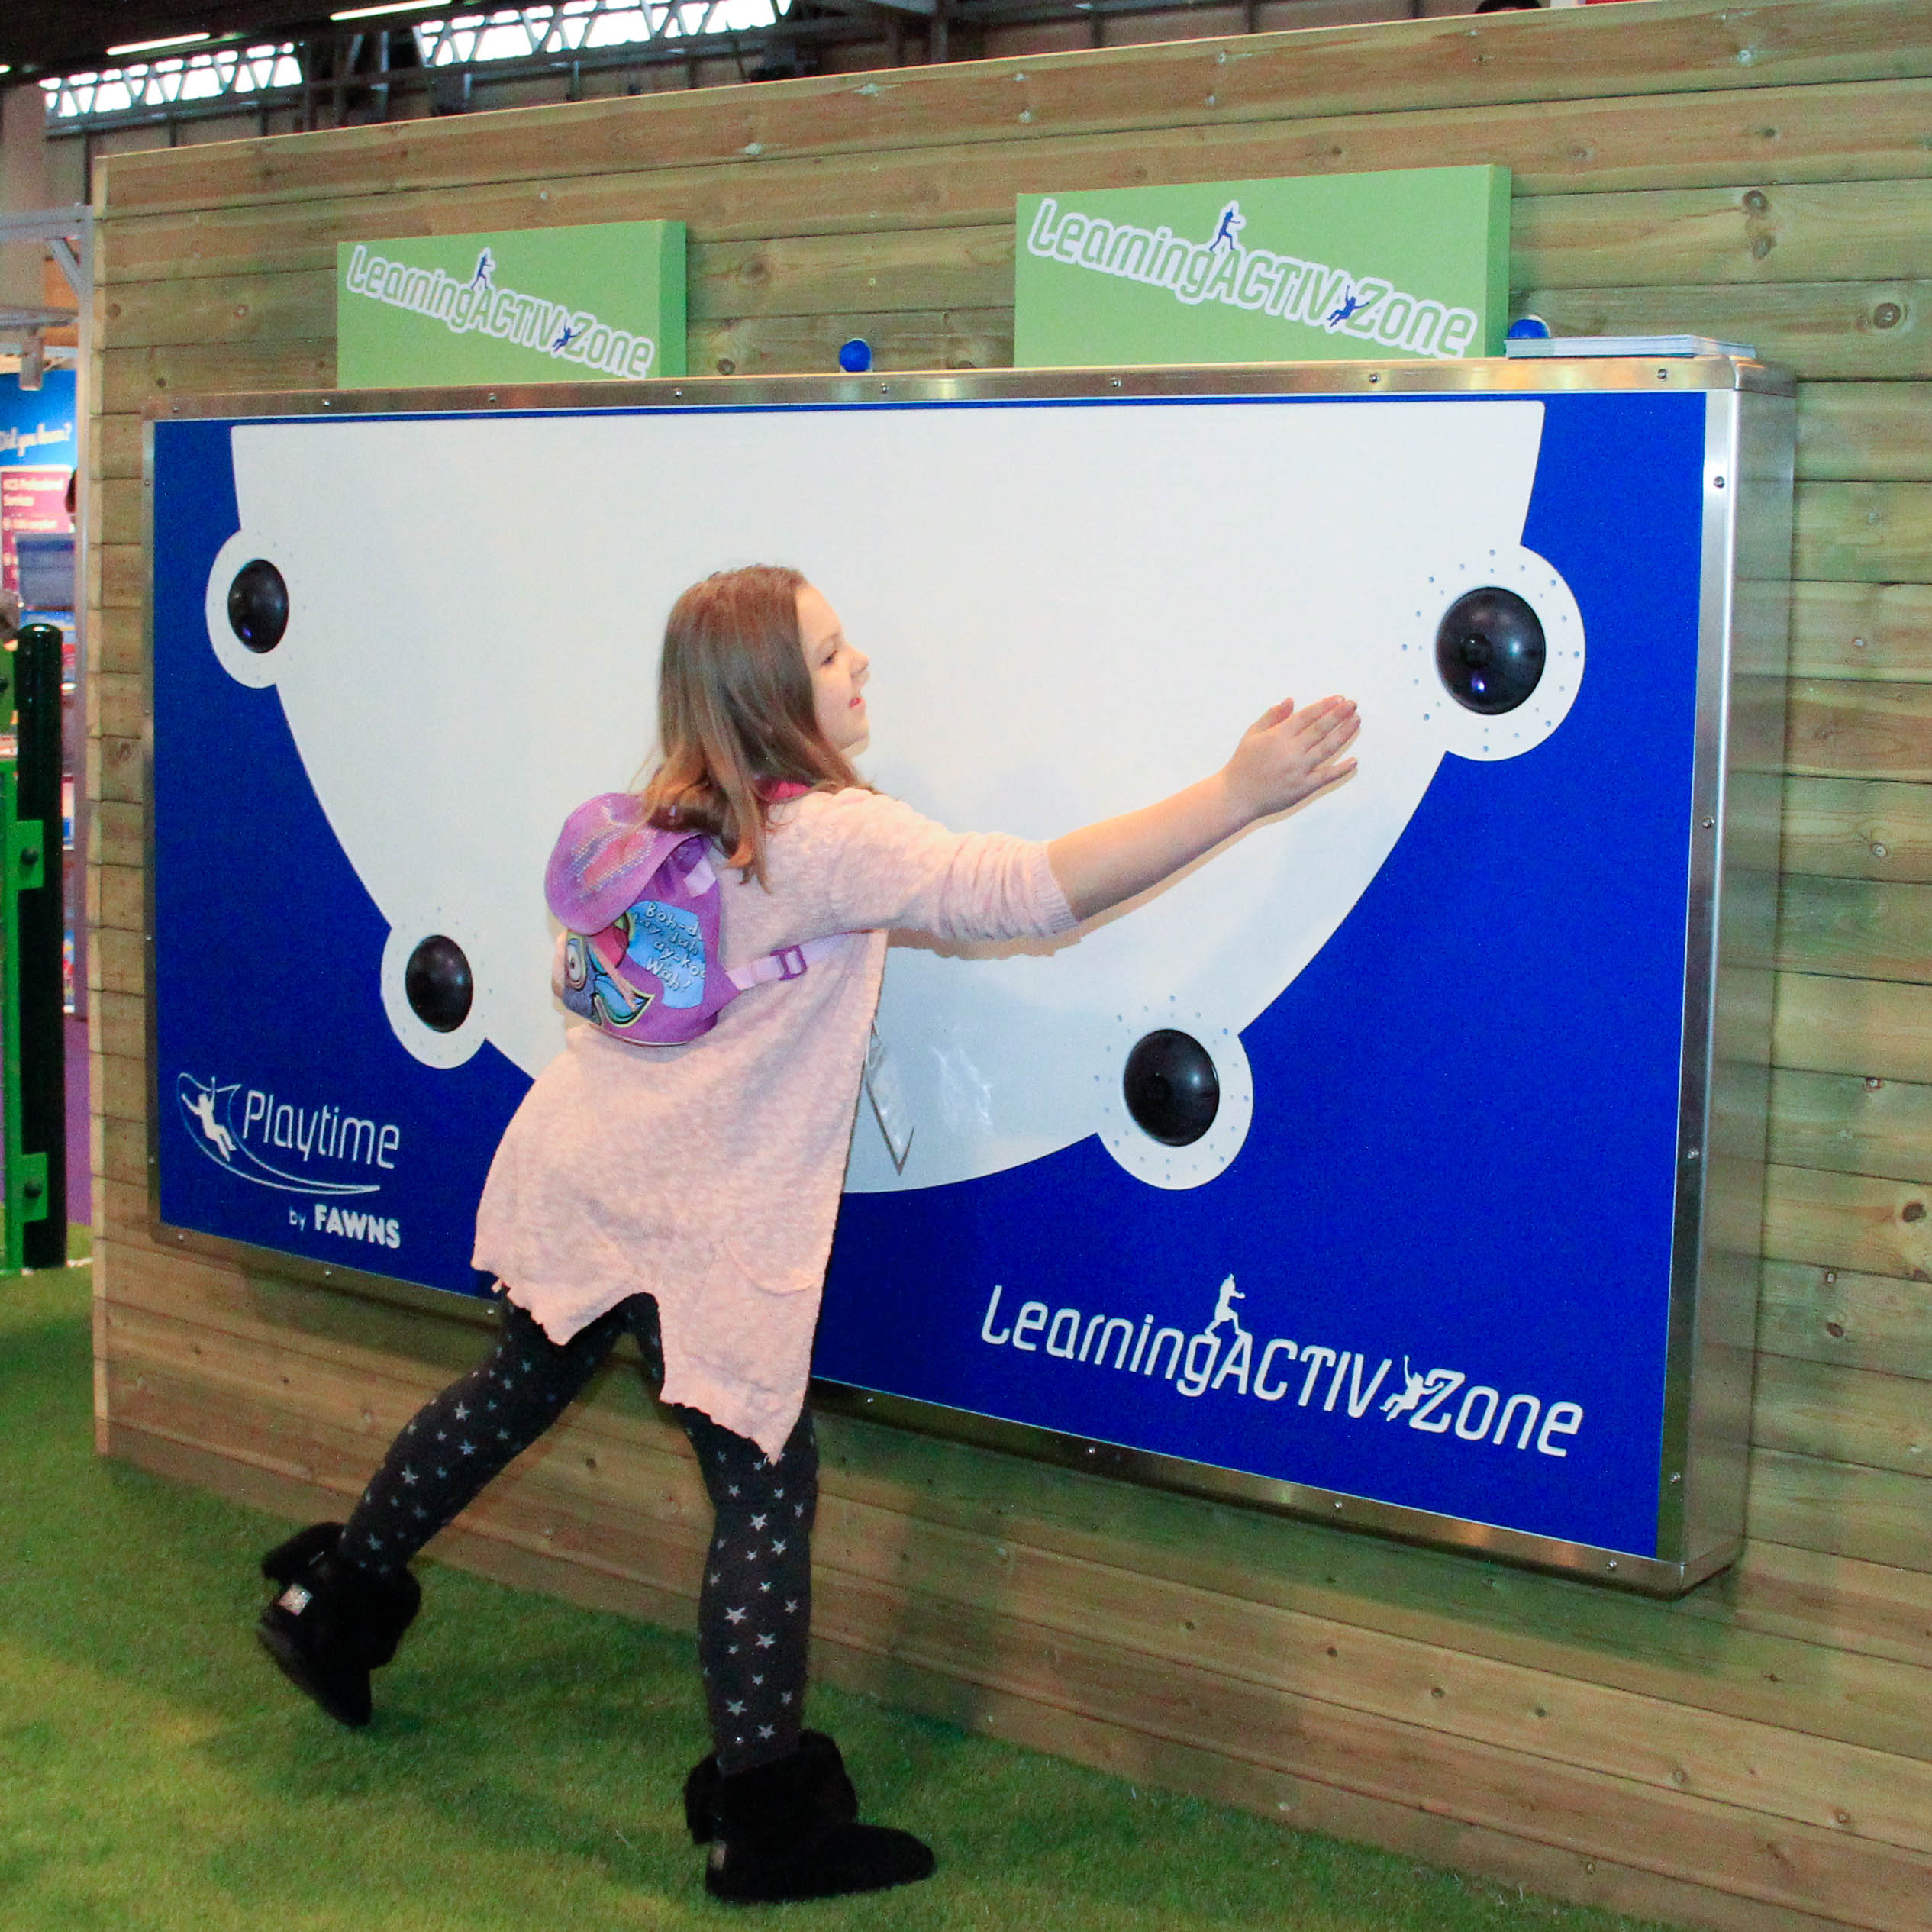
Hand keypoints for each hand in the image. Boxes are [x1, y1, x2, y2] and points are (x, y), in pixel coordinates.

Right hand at [1222, 695, 1358, 824]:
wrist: (1236, 795)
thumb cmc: (1243, 763)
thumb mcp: (1252, 734)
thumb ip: (1272, 716)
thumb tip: (1291, 700)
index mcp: (1278, 736)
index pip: (1307, 716)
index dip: (1325, 706)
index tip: (1339, 698)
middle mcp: (1291, 751)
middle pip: (1321, 729)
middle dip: (1339, 714)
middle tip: (1353, 704)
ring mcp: (1299, 769)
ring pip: (1328, 748)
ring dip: (1344, 733)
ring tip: (1356, 721)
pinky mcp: (1303, 787)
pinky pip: (1327, 776)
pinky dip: (1342, 769)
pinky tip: (1354, 760)